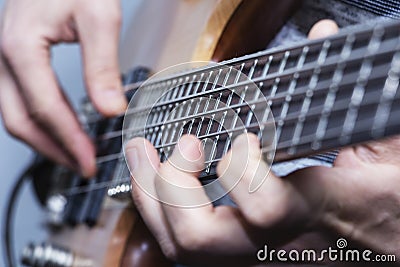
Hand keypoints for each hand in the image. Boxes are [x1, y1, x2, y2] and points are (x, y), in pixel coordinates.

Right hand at [0, 0, 126, 176]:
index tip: (90, 162)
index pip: (46, 109)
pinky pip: (21, 100)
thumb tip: (110, 109)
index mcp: (22, 47)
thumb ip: (102, 66)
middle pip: (20, 120)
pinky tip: (64, 127)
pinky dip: (43, 121)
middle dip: (53, 150)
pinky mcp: (16, 59)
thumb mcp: (99, 17)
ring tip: (75, 154)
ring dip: (45, 140)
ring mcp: (6, 59)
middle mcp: (5, 57)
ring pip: (16, 114)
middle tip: (82, 167)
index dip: (69, 141)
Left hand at [125, 19, 399, 264]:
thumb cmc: (390, 202)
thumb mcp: (386, 147)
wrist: (393, 250)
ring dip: (153, 198)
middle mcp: (284, 245)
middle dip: (173, 186)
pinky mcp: (247, 260)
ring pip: (186, 249)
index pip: (267, 208)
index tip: (243, 139)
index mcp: (325, 210)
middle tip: (181, 145)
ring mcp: (259, 258)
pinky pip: (190, 250)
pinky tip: (162, 183)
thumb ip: (350, 92)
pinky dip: (163, 213)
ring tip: (144, 157)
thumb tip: (322, 33)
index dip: (241, 172)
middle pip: (203, 238)